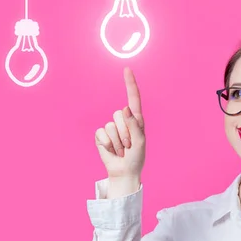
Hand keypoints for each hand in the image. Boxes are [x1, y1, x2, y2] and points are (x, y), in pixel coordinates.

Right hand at [95, 67, 145, 190]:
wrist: (124, 171)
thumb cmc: (136, 157)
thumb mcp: (140, 142)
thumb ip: (134, 125)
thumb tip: (125, 109)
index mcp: (136, 120)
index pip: (133, 98)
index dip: (130, 84)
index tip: (127, 69)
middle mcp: (123, 120)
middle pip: (119, 115)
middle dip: (125, 133)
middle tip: (129, 145)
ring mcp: (111, 127)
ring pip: (111, 126)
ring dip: (118, 141)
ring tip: (122, 149)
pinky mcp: (101, 135)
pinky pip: (102, 133)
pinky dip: (108, 145)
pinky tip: (112, 151)